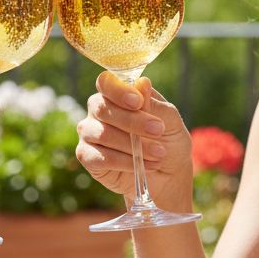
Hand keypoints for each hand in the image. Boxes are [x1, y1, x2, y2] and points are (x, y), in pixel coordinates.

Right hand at [75, 72, 193, 210]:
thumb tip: (142, 83)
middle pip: (102, 108)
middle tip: (157, 130)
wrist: (168, 175)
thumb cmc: (168, 141)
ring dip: (132, 145)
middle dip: (131, 120)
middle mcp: (98, 111)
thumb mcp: (171, 121)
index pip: (106, 82)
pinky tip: (141, 166)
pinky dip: (123, 162)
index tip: (137, 102)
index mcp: (116, 94)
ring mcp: (90, 133)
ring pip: (101, 133)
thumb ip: (155, 104)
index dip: (118, 91)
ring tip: (158, 153)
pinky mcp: (87, 156)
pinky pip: (99, 157)